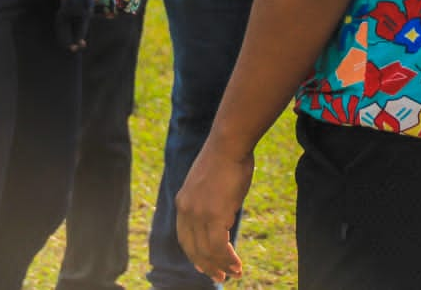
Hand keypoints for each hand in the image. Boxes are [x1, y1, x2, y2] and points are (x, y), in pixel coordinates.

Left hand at [176, 143, 252, 282]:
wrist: (228, 144)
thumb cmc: (226, 158)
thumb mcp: (211, 184)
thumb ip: (211, 203)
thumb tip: (222, 217)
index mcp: (183, 202)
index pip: (184, 237)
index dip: (194, 254)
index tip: (202, 265)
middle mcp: (186, 210)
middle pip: (193, 248)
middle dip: (207, 265)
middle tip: (219, 277)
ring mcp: (198, 214)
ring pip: (207, 251)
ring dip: (221, 265)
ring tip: (234, 274)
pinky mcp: (213, 215)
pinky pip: (219, 246)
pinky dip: (228, 259)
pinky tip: (237, 265)